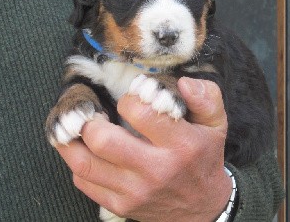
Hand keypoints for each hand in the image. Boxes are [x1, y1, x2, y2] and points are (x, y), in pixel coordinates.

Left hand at [56, 77, 231, 221]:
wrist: (203, 208)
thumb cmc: (204, 158)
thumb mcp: (216, 125)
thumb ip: (206, 97)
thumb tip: (183, 82)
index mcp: (181, 144)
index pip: (140, 113)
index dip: (128, 99)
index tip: (130, 100)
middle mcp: (155, 170)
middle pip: (103, 140)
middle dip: (91, 120)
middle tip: (95, 113)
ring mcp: (135, 192)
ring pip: (84, 163)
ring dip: (73, 140)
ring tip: (78, 126)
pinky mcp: (121, 206)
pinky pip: (84, 182)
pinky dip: (78, 162)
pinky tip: (85, 149)